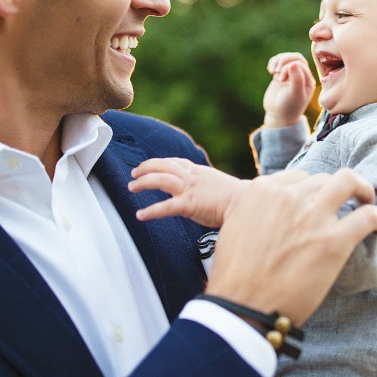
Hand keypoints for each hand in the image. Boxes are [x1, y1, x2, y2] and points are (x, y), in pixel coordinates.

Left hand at [128, 158, 248, 227]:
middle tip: (134, 173)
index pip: (174, 162)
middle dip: (145, 168)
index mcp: (198, 171)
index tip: (150, 165)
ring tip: (132, 187)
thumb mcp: (218, 185)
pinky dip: (150, 210)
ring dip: (143, 182)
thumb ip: (206, 185)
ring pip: (159, 179)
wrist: (245, 202)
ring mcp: (189, 189)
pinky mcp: (189, 204)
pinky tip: (141, 215)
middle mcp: (191, 176)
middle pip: (162, 165)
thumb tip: (204, 192)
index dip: (159, 163)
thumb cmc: (237, 198)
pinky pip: (165, 207)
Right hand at [205, 169, 376, 323]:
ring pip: (350, 183)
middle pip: (325, 179)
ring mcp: (312, 217)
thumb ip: (256, 211)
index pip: (299, 177)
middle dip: (337, 191)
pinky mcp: (333, 241)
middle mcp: (288, 196)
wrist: (242, 307)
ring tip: (370, 203)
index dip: (312, 191)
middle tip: (347, 204)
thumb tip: (274, 215)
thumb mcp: (235, 227)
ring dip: (364, 190)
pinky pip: (369, 216)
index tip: (318, 204)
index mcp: (262, 190)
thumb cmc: (235, 277)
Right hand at [263, 52, 315, 127]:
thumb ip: (297, 79)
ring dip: (278, 60)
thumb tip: (294, 63)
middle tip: (276, 72)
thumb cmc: (289, 106)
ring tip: (272, 71)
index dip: (288, 67)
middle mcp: (301, 75)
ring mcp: (291, 75)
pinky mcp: (281, 75)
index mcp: (308, 79)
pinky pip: (279, 61)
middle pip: (295, 57)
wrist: (278, 115)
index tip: (281, 80)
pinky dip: (273, 62)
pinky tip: (270, 71)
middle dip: (283, 61)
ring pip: (287, 58)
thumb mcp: (294, 94)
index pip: (300, 63)